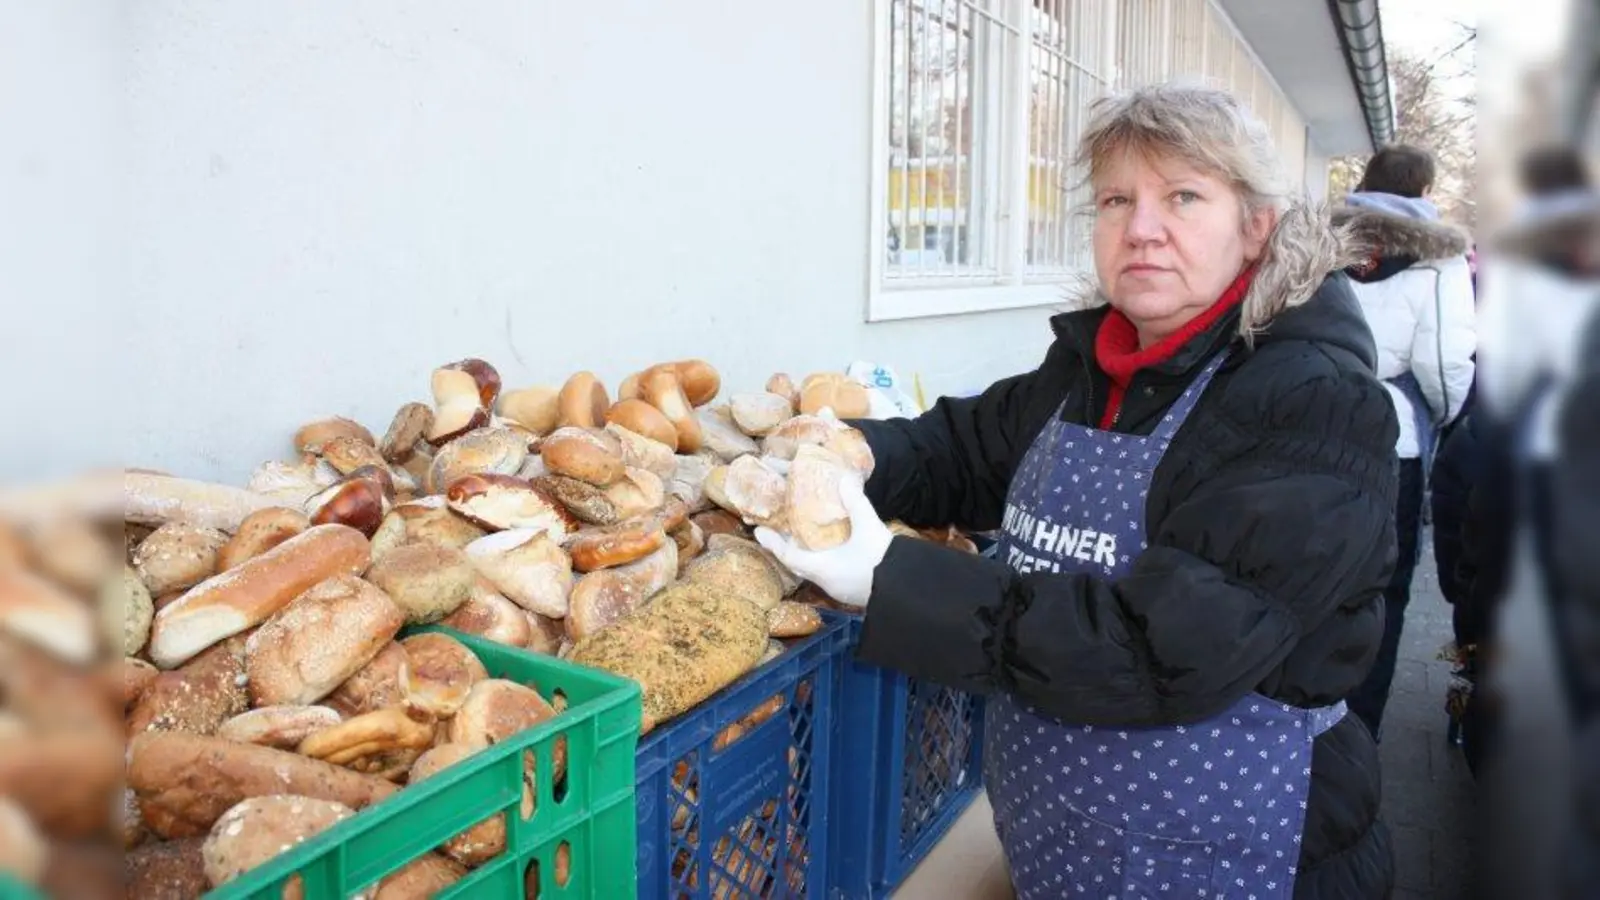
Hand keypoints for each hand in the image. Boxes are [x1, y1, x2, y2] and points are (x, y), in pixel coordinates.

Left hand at [754, 475, 891, 606]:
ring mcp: (841, 590)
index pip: (789, 556)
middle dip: (788, 549)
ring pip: (815, 572)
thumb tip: (843, 479)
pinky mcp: (854, 593)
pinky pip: (830, 576)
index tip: (758, 532)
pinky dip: (825, 562)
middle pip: (799, 565)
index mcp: (823, 569)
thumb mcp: (869, 527)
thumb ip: (855, 502)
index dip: (773, 543)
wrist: (909, 591)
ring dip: (807, 556)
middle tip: (780, 533)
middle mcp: (827, 582)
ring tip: (804, 539)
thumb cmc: (883, 560)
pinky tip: (832, 553)